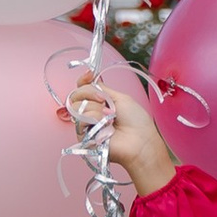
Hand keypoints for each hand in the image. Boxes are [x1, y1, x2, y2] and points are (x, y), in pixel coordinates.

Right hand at [59, 79, 177, 196]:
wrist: (140, 141)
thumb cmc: (136, 121)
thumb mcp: (120, 98)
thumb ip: (102, 89)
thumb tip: (91, 79)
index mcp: (100, 102)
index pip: (83, 87)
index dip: (83, 80)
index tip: (89, 75)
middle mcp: (91, 112)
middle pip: (76, 94)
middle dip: (90, 93)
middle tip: (104, 100)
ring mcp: (86, 123)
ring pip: (76, 106)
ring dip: (95, 108)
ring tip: (109, 116)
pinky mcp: (83, 135)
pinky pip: (80, 119)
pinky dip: (94, 118)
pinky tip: (105, 124)